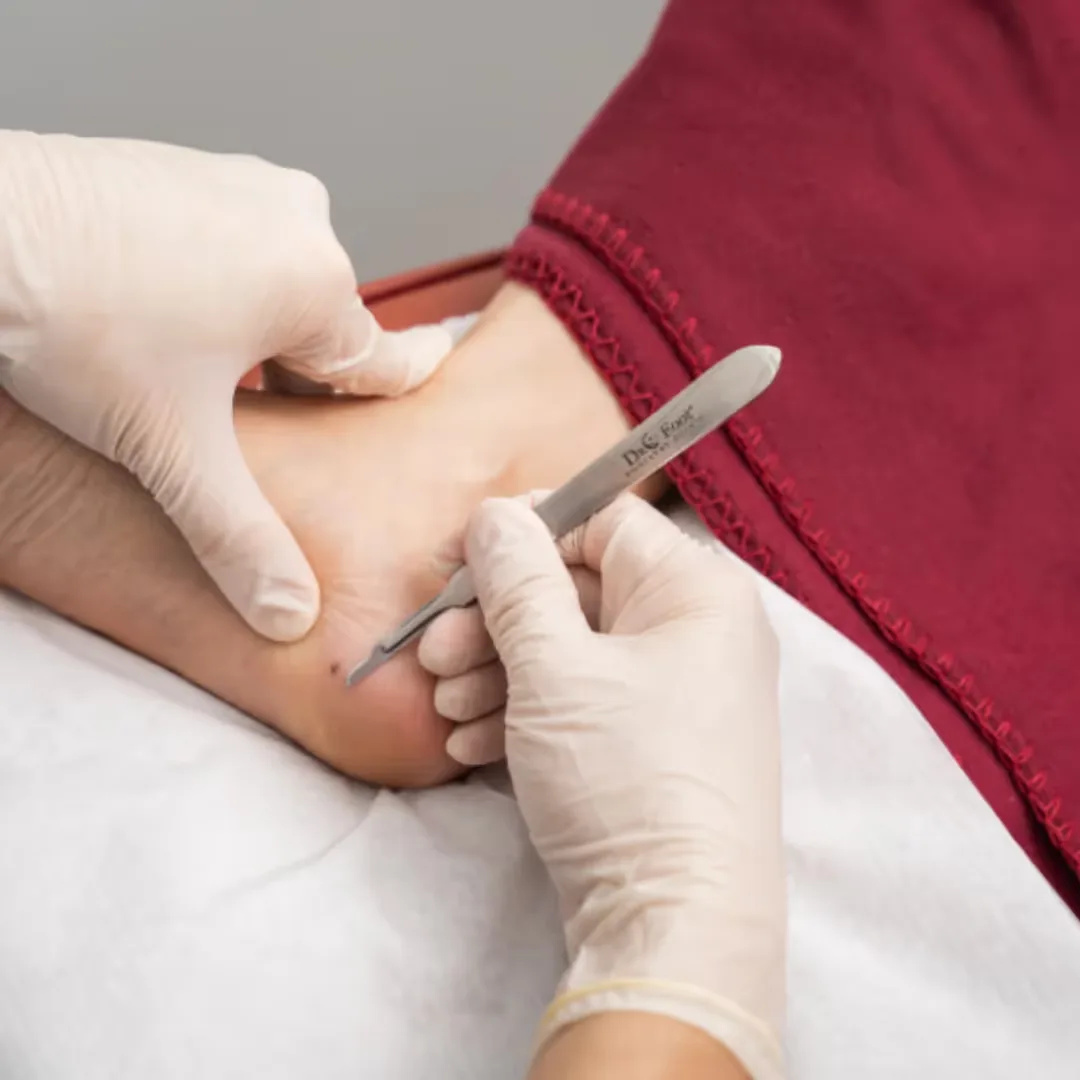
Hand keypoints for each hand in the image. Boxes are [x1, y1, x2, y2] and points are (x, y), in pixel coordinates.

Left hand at [0, 130, 450, 640]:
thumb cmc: (70, 315)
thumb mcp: (171, 449)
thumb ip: (240, 537)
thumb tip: (289, 609)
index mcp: (318, 285)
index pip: (392, 363)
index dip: (395, 403)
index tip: (419, 405)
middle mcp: (298, 221)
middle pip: (329, 334)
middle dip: (299, 384)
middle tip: (248, 427)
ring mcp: (242, 185)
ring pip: (280, 289)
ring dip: (254, 338)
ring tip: (191, 376)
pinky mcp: (192, 169)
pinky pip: (235, 244)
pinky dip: (216, 288)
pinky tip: (162, 321)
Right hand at [420, 494, 785, 1079]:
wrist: (673, 926)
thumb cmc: (622, 776)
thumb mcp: (553, 668)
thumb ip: (517, 579)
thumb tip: (496, 514)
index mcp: (696, 589)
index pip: (602, 520)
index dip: (521, 533)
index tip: (453, 561)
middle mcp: (699, 631)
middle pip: (577, 590)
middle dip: (495, 620)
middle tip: (433, 654)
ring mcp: (679, 692)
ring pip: (573, 651)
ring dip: (498, 672)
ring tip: (448, 709)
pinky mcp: (654, 743)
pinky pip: (585, 702)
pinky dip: (527, 714)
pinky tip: (473, 745)